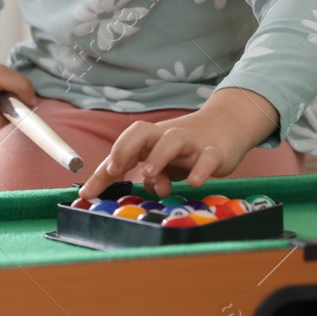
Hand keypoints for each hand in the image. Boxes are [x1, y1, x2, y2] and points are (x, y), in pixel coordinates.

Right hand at [0, 56, 36, 137]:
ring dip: (5, 118)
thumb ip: (23, 87)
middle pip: (5, 130)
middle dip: (12, 117)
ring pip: (0, 131)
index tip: (25, 108)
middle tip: (8, 98)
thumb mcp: (3, 72)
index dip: (20, 118)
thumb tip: (34, 103)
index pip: (8, 126)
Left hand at [78, 87, 278, 198]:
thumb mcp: (165, 161)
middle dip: (123, 149)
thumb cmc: (188, 147)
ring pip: (172, 141)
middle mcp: (166, 137)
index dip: (103, 170)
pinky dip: (201, 169)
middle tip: (115, 169)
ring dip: (158, 157)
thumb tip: (139, 188)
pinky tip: (195, 182)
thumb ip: (150, 176)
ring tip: (150, 175)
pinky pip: (207, 157)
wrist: (228, 124)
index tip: (88, 191)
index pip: (122, 149)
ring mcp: (191, 142)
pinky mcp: (215, 151)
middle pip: (140, 132)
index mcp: (151, 140)